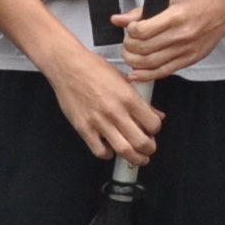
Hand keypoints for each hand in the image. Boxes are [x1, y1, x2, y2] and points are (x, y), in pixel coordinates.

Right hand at [46, 42, 161, 164]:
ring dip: (134, 158)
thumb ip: (141, 100)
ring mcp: (99, 121)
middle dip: (149, 149)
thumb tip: (157, 114)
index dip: (155, 129)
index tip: (152, 130)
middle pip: (141, 142)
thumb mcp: (124, 79)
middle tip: (148, 149)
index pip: (153, 124)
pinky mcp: (83, 128)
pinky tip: (110, 149)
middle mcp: (116, 111)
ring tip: (136, 158)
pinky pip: (99, 150)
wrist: (67, 66)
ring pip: (123, 150)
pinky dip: (108, 154)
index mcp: (129, 97)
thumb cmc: (93, 68)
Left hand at [114, 0, 224, 82]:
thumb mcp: (170, 1)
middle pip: (144, 48)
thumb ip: (142, 12)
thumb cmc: (199, 4)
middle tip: (127, 43)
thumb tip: (119, 19)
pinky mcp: (189, 60)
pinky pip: (163, 72)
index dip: (130, 31)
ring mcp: (185, 50)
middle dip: (129, 47)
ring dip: (134, 61)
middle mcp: (180, 35)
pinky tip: (136, 74)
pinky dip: (146, 75)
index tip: (130, 28)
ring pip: (151, 63)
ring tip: (130, 55)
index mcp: (175, 17)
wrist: (224, 12)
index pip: (142, 30)